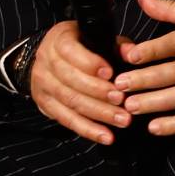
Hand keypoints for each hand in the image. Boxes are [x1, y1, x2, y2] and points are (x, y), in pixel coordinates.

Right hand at [29, 20, 131, 143]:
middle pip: (69, 79)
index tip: (110, 73)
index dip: (89, 63)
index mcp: (58, 40)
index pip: (69, 50)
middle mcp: (45, 60)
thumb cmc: (81, 48)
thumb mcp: (97, 39)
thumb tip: (132, 53)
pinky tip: (106, 136)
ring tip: (122, 120)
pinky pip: (66, 119)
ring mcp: (42, 83)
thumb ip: (116, 46)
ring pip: (70, 100)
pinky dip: (87, 129)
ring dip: (98, 113)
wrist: (51, 59)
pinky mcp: (45, 103)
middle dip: (98, 92)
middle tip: (121, 100)